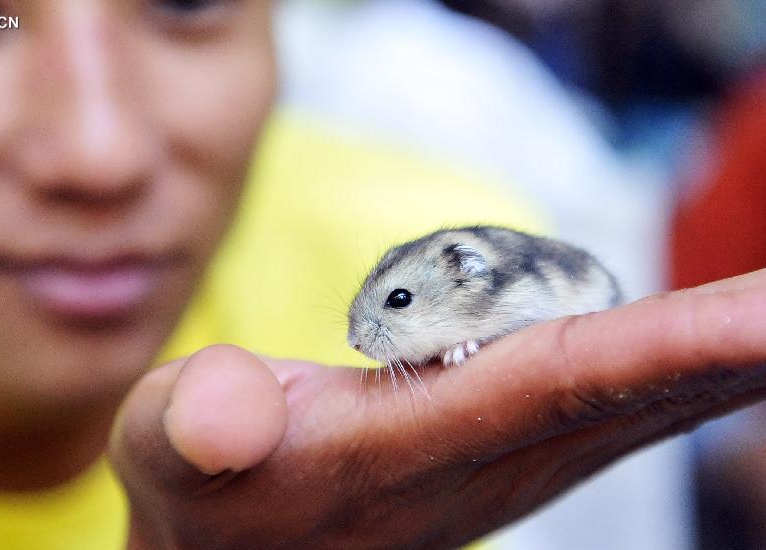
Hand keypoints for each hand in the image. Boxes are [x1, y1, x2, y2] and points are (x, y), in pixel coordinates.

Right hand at [109, 269, 765, 548]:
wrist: (229, 543)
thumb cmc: (202, 484)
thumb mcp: (171, 444)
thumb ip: (200, 424)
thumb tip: (228, 416)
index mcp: (401, 449)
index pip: (554, 387)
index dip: (665, 350)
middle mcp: (478, 462)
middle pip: (632, 395)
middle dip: (739, 345)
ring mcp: (501, 461)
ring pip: (636, 404)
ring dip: (725, 358)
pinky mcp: (503, 447)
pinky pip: (613, 403)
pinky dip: (681, 370)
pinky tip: (725, 347)